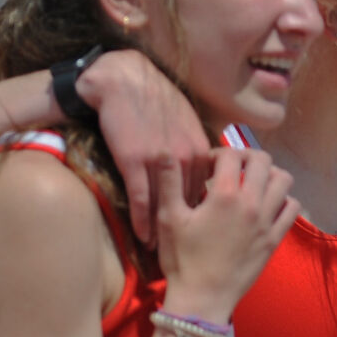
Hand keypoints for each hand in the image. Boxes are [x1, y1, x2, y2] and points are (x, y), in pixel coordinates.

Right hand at [79, 49, 211, 244]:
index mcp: (201, 148)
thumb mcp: (187, 123)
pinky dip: (143, 222)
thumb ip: (198, 149)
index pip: (210, 188)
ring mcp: (161, 161)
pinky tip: (144, 239)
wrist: (126, 82)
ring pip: (168, 204)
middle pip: (193, 201)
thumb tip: (208, 169)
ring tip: (166, 254)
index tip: (210, 234)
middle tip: (195, 252)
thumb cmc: (156, 101)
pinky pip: (142, 199)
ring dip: (166, 231)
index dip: (208, 212)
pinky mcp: (135, 162)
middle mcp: (186, 157)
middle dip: (194, 228)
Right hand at [154, 148, 297, 322]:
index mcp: (224, 195)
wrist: (203, 298)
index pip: (231, 155)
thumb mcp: (169, 218)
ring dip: (269, 174)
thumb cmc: (181, 258)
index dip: (218, 153)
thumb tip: (164, 150)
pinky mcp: (275, 238)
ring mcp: (267, 221)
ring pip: (283, 180)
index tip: (208, 166)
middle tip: (232, 168)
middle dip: (246, 157)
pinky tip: (268, 204)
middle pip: (262, 160)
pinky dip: (284, 199)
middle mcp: (252, 203)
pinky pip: (292, 209)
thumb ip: (170, 181)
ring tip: (252, 183)